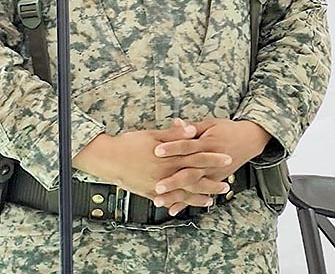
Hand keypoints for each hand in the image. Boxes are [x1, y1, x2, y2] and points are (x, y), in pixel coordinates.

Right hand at [73, 121, 232, 211]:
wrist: (107, 158)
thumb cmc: (130, 143)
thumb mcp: (154, 135)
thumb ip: (174, 134)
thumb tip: (193, 130)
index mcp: (168, 156)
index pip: (196, 157)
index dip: (213, 158)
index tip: (227, 159)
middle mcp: (164, 173)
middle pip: (193, 178)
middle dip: (211, 183)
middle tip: (226, 186)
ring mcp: (157, 185)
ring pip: (181, 192)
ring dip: (198, 197)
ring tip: (211, 200)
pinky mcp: (149, 192)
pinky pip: (167, 200)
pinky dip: (179, 203)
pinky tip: (187, 205)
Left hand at [152, 118, 270, 213]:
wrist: (250, 140)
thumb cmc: (228, 130)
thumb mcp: (211, 124)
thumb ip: (192, 127)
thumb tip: (175, 122)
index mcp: (209, 143)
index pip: (188, 146)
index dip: (173, 148)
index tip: (157, 150)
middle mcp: (211, 161)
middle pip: (190, 172)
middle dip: (173, 181)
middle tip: (157, 186)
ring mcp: (214, 173)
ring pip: (193, 186)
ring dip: (176, 195)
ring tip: (159, 200)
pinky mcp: (215, 181)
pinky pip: (199, 194)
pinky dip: (186, 203)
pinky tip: (173, 210)